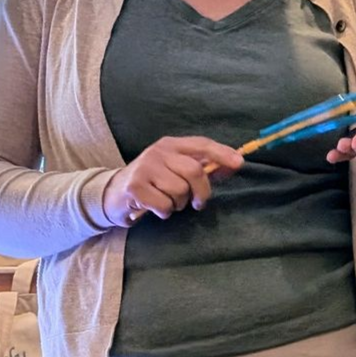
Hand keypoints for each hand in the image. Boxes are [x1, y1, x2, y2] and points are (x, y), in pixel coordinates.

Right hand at [102, 136, 244, 224]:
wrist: (115, 193)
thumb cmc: (153, 182)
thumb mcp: (176, 170)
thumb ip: (204, 167)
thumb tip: (234, 165)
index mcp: (171, 144)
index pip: (201, 144)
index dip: (222, 153)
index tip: (239, 163)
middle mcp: (158, 152)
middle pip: (194, 170)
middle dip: (201, 192)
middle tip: (197, 203)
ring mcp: (145, 168)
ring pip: (180, 190)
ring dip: (179, 204)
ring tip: (169, 202)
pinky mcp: (135, 186)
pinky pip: (164, 205)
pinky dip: (165, 212)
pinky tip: (156, 208)